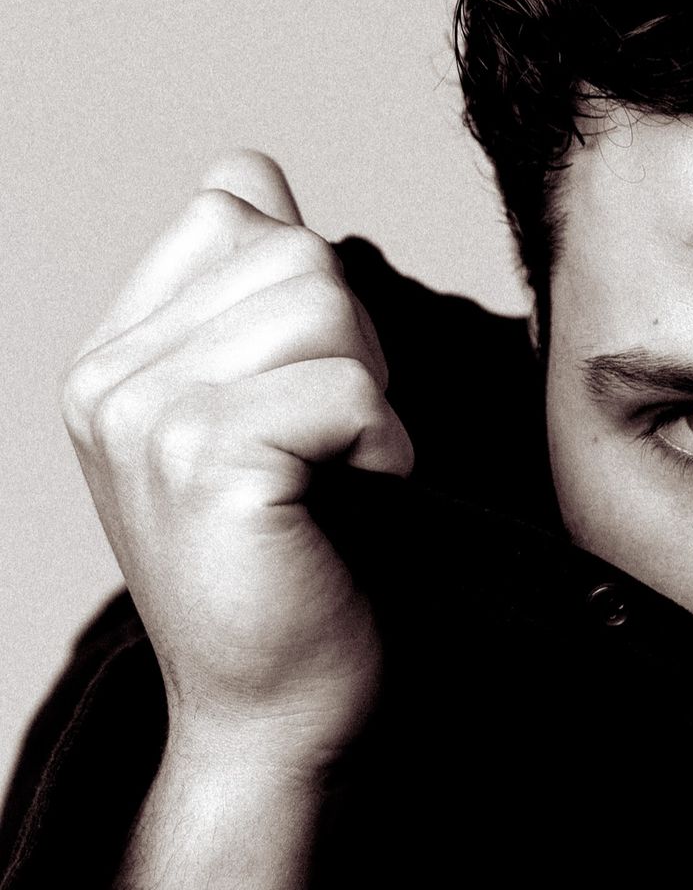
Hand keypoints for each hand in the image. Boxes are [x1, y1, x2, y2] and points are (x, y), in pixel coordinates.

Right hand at [61, 151, 412, 779]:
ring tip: (341, 478)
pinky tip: (360, 501)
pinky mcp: (205, 462)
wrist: (276, 720)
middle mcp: (110, 379)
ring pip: (323, 303)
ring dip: (371, 395)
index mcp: (116, 358)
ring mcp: (144, 417)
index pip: (233, 208)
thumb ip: (251, 299)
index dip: (316, 294)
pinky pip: (343, 388)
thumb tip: (252, 169)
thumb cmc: (294, 579)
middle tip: (339, 451)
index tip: (312, 403)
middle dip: (357, 346)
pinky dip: (385, 446)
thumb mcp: (261, 418)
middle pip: (293, 250)